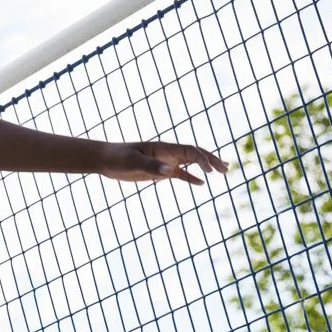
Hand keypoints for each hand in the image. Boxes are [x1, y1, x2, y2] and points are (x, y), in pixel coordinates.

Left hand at [99, 140, 228, 184]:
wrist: (105, 160)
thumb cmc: (118, 157)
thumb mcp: (132, 162)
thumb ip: (151, 166)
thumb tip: (170, 171)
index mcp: (164, 147)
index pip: (190, 151)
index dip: (203, 159)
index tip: (210, 171)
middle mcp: (168, 153)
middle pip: (196, 154)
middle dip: (212, 160)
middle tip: (226, 169)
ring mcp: (166, 162)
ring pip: (191, 163)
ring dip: (206, 166)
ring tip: (223, 171)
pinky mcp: (160, 171)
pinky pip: (180, 174)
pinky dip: (191, 178)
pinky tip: (202, 184)